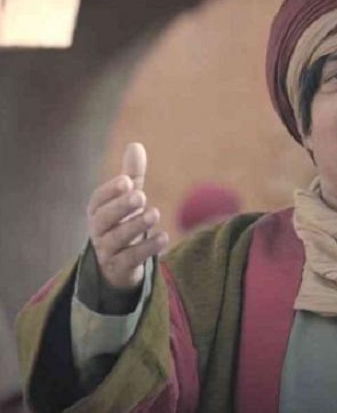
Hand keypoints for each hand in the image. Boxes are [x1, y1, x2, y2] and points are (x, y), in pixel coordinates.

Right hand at [87, 143, 167, 289]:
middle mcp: (98, 231)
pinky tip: (163, 237)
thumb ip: (132, 176)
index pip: (98, 200)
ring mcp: (107, 251)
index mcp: (98, 211)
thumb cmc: (123, 224)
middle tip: (140, 195)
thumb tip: (135, 145)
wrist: (118, 265)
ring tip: (154, 214)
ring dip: (135, 226)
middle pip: (103, 219)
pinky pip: (130, 258)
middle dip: (120, 206)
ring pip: (115, 239)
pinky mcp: (120, 267)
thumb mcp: (128, 200)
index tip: (127, 181)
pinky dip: (146, 248)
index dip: (110, 190)